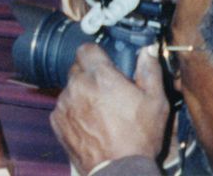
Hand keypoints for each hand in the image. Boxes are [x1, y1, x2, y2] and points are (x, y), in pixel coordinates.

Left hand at [50, 44, 168, 174]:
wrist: (119, 170)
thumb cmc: (139, 138)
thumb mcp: (155, 103)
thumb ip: (150, 71)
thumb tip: (147, 50)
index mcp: (100, 76)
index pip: (87, 49)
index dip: (96, 55)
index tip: (104, 64)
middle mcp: (77, 85)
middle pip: (78, 69)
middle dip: (90, 77)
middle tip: (107, 93)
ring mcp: (64, 103)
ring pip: (70, 89)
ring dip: (81, 95)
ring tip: (99, 113)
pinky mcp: (57, 120)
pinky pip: (63, 107)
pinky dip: (73, 112)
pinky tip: (89, 125)